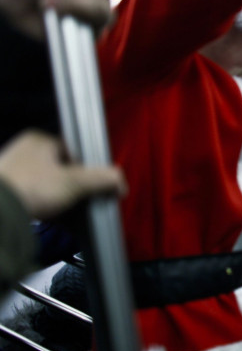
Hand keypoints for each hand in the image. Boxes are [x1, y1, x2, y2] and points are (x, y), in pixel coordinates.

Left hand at [0, 130, 125, 218]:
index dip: (86, 168)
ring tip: (61, 208)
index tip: (89, 186)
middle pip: (60, 166)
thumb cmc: (34, 188)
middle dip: (71, 183)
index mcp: (38, 138)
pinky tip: (44, 212)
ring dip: (55, 194)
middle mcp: (22, 148)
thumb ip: (102, 179)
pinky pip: (31, 191)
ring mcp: (10, 167)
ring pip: (45, 180)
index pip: (73, 150)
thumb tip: (122, 183)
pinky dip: (40, 201)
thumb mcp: (74, 182)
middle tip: (77, 200)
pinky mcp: (4, 186)